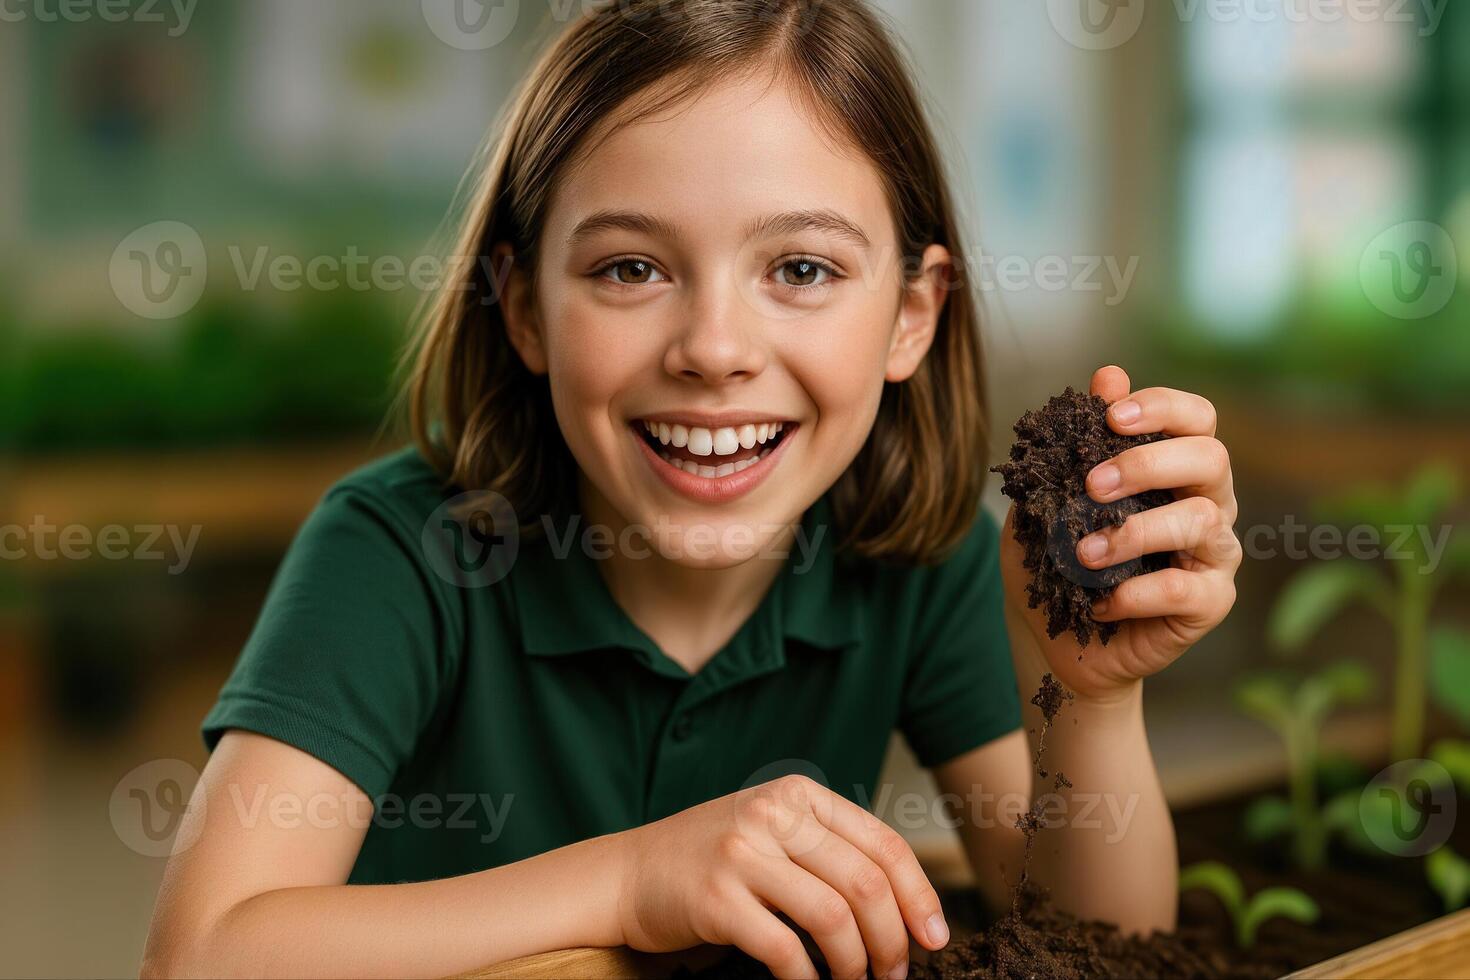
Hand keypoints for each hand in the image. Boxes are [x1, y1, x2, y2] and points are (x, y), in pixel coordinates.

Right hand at [612, 774, 948, 978]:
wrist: (627, 873)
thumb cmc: (710, 860)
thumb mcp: (771, 830)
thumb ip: (826, 848)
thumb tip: (906, 904)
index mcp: (797, 795)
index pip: (882, 844)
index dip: (919, 895)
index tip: (935, 937)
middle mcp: (772, 815)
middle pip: (865, 883)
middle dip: (893, 939)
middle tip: (896, 973)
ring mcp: (742, 853)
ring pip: (833, 917)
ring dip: (856, 964)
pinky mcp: (716, 898)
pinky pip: (785, 950)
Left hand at [1000, 365, 1241, 701]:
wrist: (1052, 638)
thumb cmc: (1055, 560)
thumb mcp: (1049, 497)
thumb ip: (1078, 442)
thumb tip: (1110, 374)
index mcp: (1176, 468)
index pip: (1197, 417)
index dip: (1161, 408)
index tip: (1111, 416)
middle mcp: (1207, 503)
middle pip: (1211, 457)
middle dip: (1149, 463)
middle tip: (1092, 485)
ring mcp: (1214, 554)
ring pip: (1200, 521)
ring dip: (1132, 532)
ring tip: (1082, 553)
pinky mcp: (1209, 603)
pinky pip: (1183, 588)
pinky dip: (1133, 592)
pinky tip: (1097, 601)